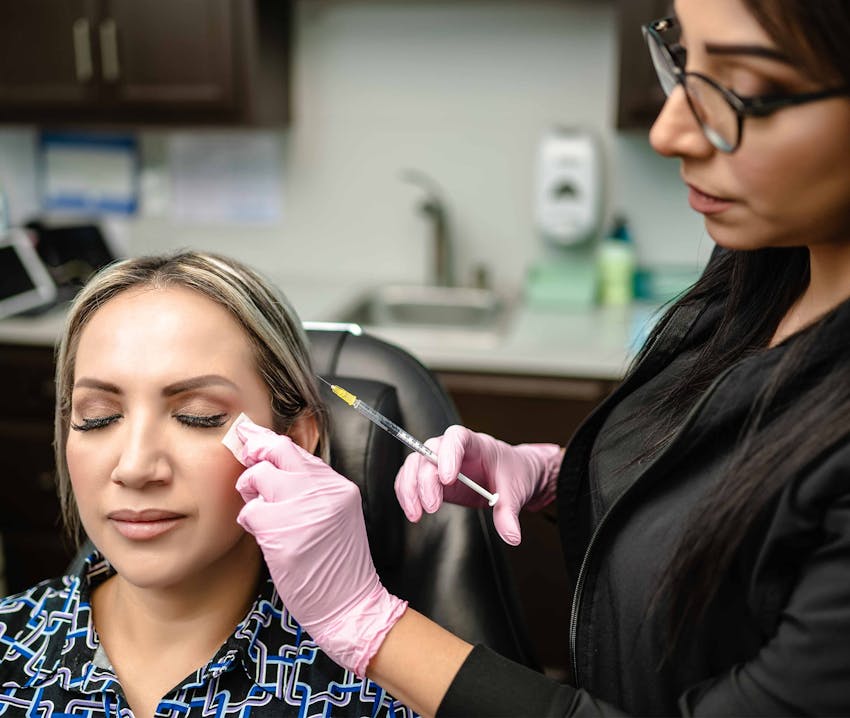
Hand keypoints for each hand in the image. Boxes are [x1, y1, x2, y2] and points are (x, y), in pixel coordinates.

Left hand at [233, 420, 406, 676]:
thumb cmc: (337, 567)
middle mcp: (324, 490)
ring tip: (260, 512)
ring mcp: (304, 509)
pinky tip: (263, 536)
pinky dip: (249, 523)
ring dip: (250, 492)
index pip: (298, 450)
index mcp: (338, 485)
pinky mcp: (284, 533)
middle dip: (256, 452)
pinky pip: (250, 512)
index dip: (269, 443)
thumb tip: (273, 464)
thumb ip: (312, 489)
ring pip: (259, 477)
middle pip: (278, 451)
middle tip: (245, 458)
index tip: (252, 438)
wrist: (350, 606)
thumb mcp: (335, 516)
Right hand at [394, 425, 562, 545]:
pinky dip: (406, 494)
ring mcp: (439, 462)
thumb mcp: (515, 493)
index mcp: (476, 444)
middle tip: (432, 506)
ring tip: (416, 513)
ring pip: (414, 464)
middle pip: (430, 453)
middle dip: (426, 480)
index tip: (447, 479)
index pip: (457, 438)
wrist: (512, 476)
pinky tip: (413, 512)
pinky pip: (411, 479)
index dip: (448, 454)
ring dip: (410, 488)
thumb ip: (509, 514)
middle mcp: (453, 449)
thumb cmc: (513, 474)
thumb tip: (511, 536)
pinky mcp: (432, 477)